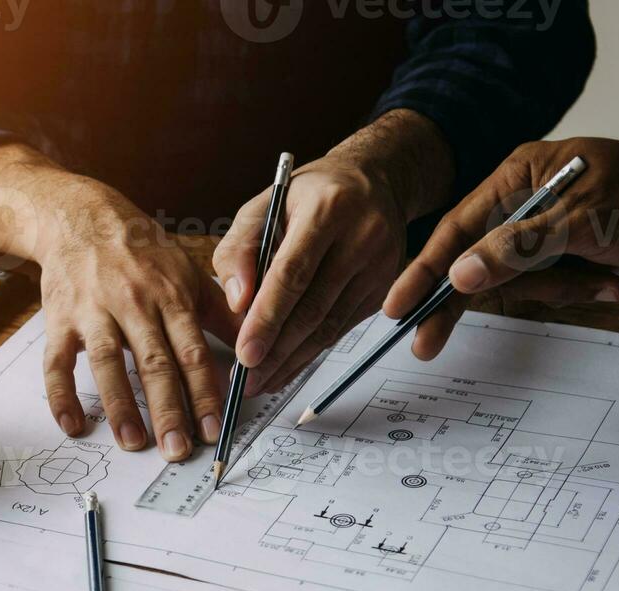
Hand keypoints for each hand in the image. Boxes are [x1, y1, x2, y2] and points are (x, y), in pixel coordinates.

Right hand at [38, 190, 237, 460]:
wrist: (80, 218)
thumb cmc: (140, 251)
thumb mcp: (186, 273)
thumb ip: (218, 312)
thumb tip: (254, 345)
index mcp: (170, 295)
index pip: (192, 351)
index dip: (205, 392)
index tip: (215, 430)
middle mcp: (133, 304)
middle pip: (154, 363)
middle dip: (168, 409)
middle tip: (178, 450)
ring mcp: (93, 312)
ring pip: (108, 364)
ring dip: (120, 406)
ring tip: (132, 443)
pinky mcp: (60, 320)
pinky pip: (57, 362)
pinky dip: (61, 395)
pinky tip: (73, 424)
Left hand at [212, 110, 453, 396]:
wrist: (373, 182)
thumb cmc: (311, 194)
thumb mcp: (263, 205)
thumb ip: (238, 249)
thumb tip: (235, 301)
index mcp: (328, 208)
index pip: (293, 273)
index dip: (267, 317)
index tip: (245, 352)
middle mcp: (362, 236)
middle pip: (313, 307)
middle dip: (276, 350)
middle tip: (246, 378)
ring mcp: (379, 265)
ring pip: (330, 326)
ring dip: (292, 360)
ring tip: (260, 380)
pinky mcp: (384, 288)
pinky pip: (342, 329)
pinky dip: (311, 353)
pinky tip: (286, 367)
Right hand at [386, 136, 618, 360]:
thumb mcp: (580, 220)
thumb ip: (516, 248)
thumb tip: (460, 276)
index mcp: (515, 177)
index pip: (454, 231)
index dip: (421, 272)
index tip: (396, 307)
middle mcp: (520, 203)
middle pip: (474, 264)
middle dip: (477, 297)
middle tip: (428, 344)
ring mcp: (542, 231)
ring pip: (515, 283)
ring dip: (554, 291)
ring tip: (597, 277)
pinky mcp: (564, 254)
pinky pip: (547, 288)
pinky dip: (576, 290)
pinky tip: (610, 281)